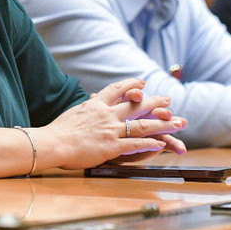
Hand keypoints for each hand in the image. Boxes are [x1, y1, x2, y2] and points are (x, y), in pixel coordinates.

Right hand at [32, 79, 186, 169]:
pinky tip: (161, 143)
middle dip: (155, 102)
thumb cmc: (55, 132)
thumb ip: (84, 111)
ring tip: (178, 123)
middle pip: (136, 105)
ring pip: (142, 125)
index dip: (131, 85)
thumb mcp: (72, 114)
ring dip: (162, 124)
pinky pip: (135, 144)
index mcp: (96, 106)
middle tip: (168, 99)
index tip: (141, 82)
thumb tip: (87, 108)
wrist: (51, 142)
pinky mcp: (112, 147)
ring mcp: (111, 130)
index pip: (116, 89)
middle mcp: (107, 115)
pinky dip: (150, 144)